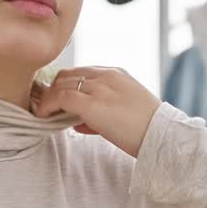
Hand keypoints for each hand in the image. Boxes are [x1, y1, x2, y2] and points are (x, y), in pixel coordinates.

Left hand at [31, 67, 161, 156]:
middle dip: (53, 90)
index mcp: (116, 73)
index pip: (80, 71)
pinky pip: (61, 98)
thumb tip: (76, 121)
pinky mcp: (93, 104)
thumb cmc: (147, 128)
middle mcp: (106, 76)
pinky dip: (47, 106)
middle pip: (67, 75)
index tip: (56, 100)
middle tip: (46, 107)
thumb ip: (100, 109)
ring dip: (48, 99)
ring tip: (43, 113)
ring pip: (60, 84)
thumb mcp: (125, 108)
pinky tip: (43, 116)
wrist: (163, 136)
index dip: (64, 85)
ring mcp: (100, 88)